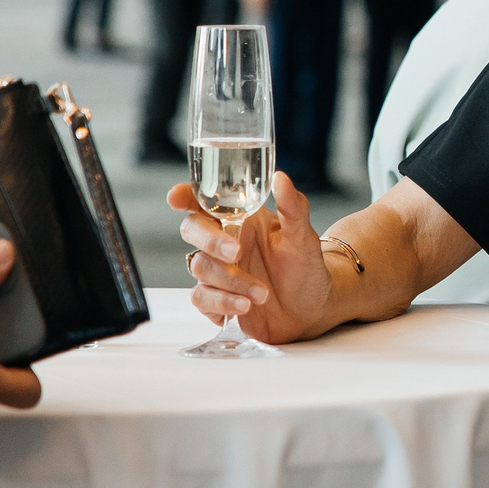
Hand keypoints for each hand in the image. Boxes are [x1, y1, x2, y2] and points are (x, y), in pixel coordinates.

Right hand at [170, 172, 335, 344]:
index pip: (204, 202)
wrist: (312, 309)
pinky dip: (222, 302)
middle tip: (236, 253)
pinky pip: (202, 297)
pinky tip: (244, 306)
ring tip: (262, 293)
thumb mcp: (303, 237)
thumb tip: (281, 178)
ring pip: (200, 266)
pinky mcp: (215, 299)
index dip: (185, 197)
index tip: (176, 197)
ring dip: (231, 280)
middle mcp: (223, 241)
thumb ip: (293, 207)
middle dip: (211, 240)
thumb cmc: (305, 267)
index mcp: (240, 219)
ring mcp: (217, 271)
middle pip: (192, 230)